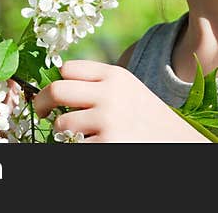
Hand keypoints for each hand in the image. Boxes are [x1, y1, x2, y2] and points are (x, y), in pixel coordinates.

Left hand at [32, 60, 210, 142]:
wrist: (176, 142)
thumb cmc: (145, 116)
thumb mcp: (127, 88)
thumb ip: (97, 82)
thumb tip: (55, 84)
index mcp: (114, 75)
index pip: (67, 68)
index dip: (57, 81)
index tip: (54, 94)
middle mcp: (110, 94)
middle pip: (56, 91)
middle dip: (42, 103)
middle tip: (41, 113)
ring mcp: (107, 121)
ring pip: (61, 124)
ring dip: (65, 132)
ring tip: (83, 135)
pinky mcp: (107, 145)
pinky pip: (73, 146)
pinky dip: (78, 148)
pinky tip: (96, 145)